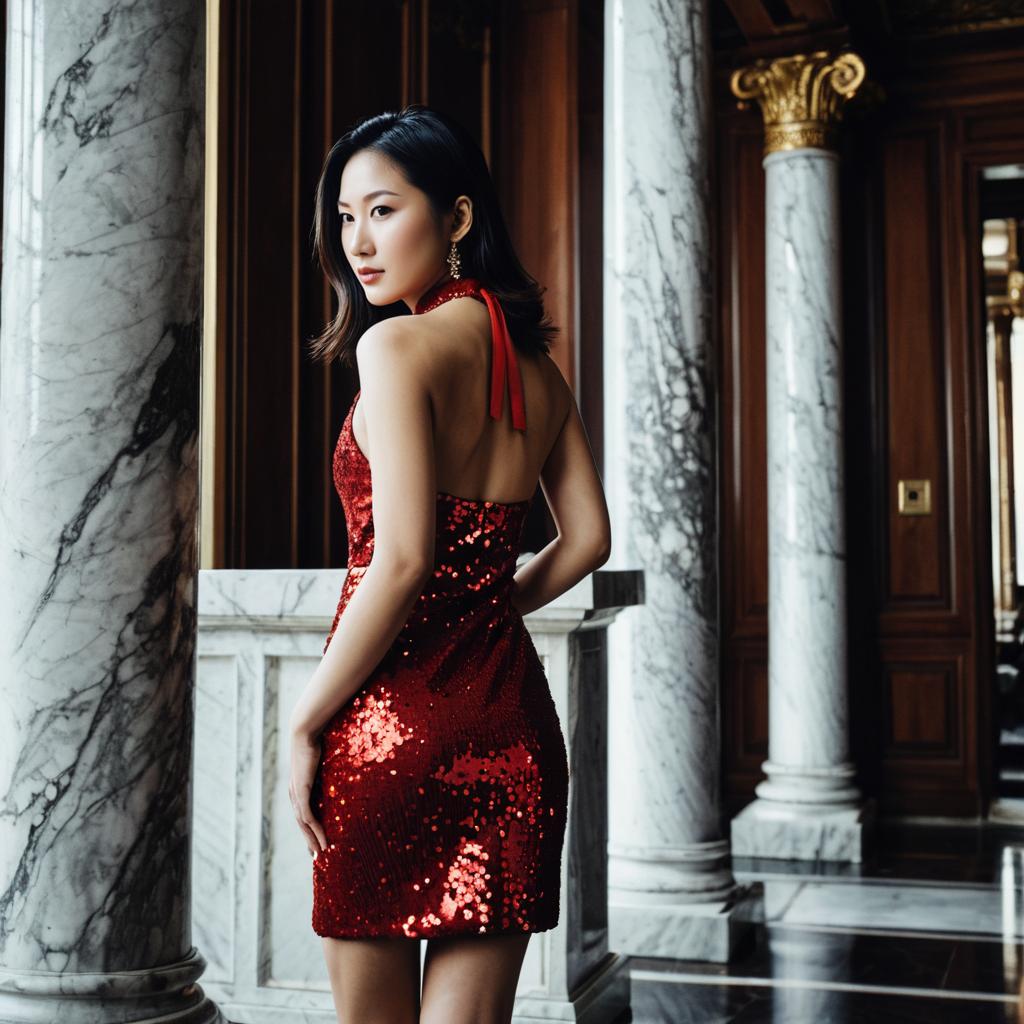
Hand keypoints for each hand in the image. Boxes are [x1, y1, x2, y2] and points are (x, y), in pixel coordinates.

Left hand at [289, 731, 328, 858]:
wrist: (305, 731)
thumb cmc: (317, 740)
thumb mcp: (324, 760)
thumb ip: (329, 769)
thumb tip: (345, 768)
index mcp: (299, 787)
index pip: (303, 814)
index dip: (310, 829)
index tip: (318, 841)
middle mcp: (294, 793)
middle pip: (302, 824)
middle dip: (309, 840)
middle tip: (318, 856)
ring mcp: (296, 793)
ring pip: (304, 824)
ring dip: (313, 840)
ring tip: (322, 853)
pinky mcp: (301, 792)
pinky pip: (308, 817)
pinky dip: (315, 830)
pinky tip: (323, 841)